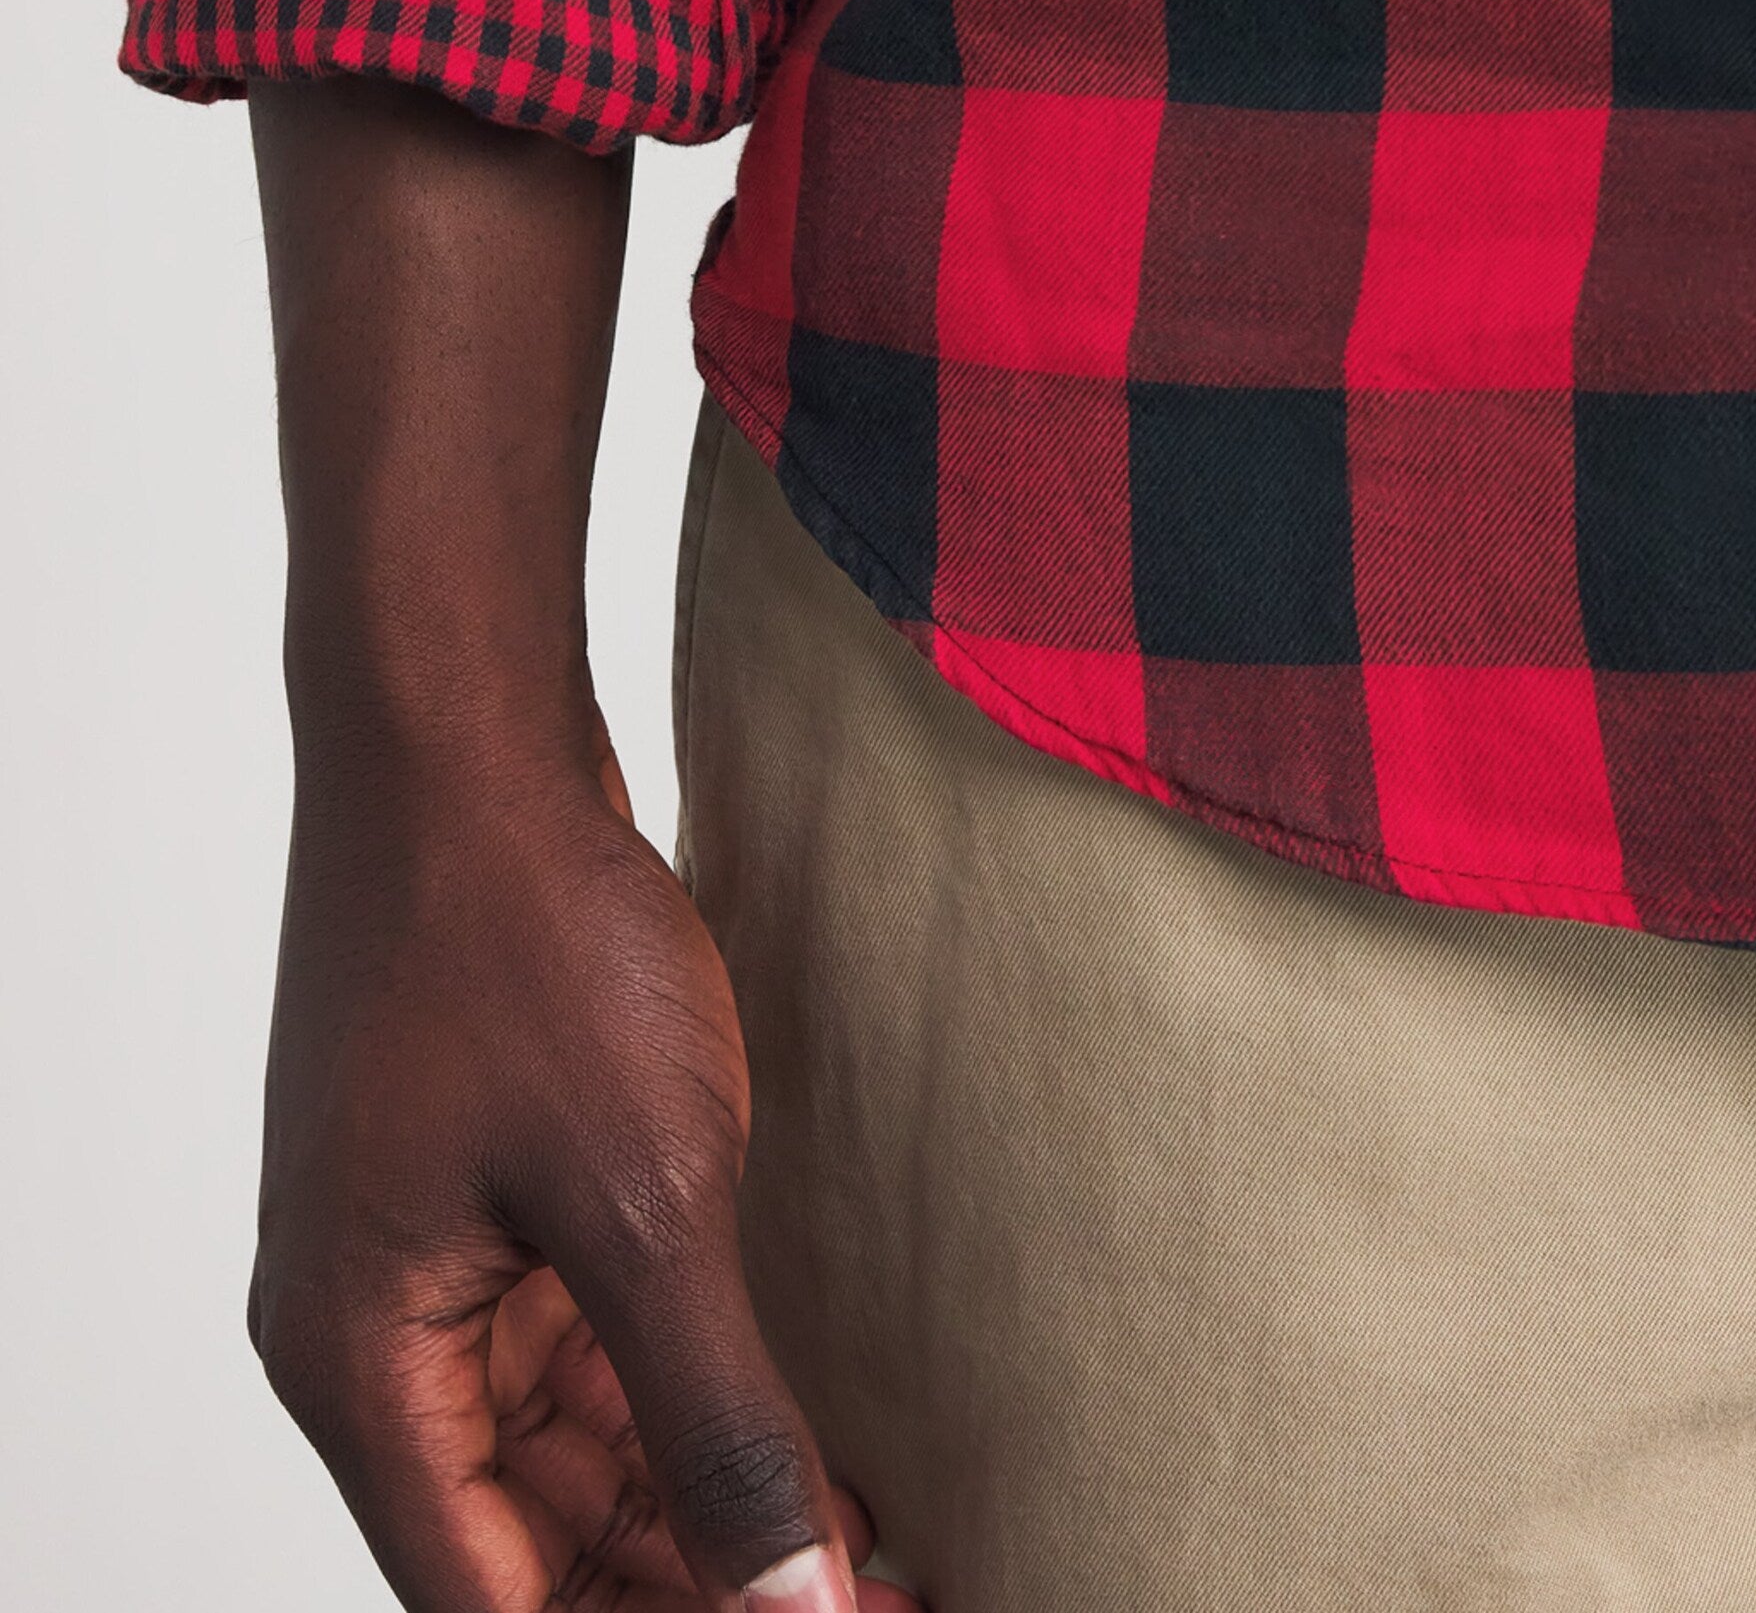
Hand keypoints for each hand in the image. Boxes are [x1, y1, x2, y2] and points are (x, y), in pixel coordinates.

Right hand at [249, 727, 921, 1611]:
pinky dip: (679, 1379)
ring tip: (862, 1519)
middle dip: (697, 1572)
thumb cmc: (522, 941)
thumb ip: (715, 1422)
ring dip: (697, 1484)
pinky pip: (578, 1335)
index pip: (502, 1602)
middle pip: (533, 1535)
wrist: (470, 742)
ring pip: (564, 1440)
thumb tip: (789, 1609)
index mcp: (364, 1366)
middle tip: (877, 1585)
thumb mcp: (644, 1200)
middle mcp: (375, 1332)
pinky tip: (797, 1404)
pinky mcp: (490, 1180)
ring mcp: (430, 1249)